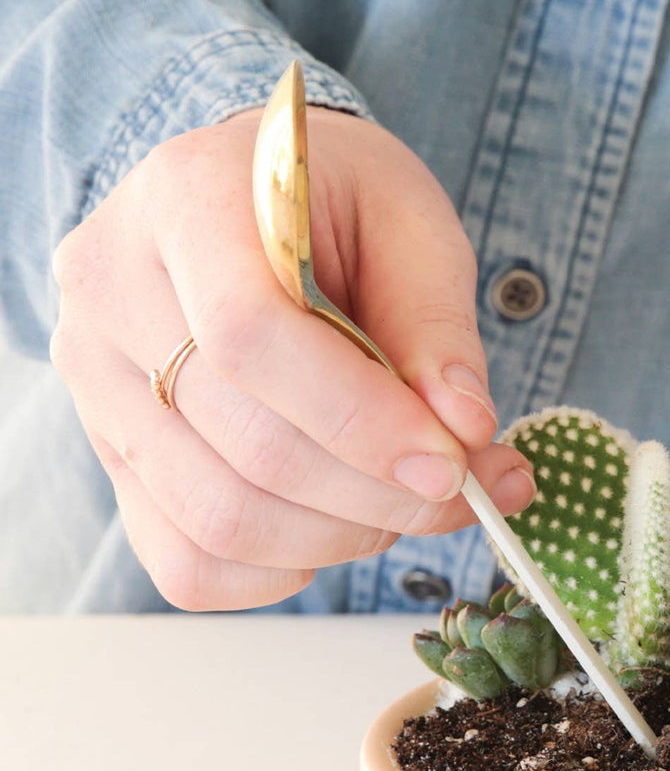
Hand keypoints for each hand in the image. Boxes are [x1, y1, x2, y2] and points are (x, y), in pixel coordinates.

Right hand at [50, 107, 532, 609]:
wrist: (249, 200)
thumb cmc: (336, 205)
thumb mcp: (411, 224)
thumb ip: (439, 324)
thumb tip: (465, 430)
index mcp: (185, 199)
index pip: (250, 336)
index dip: (362, 420)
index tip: (454, 464)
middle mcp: (112, 294)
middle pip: (248, 446)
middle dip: (382, 495)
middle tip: (472, 491)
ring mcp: (96, 386)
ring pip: (220, 519)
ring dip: (345, 537)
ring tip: (411, 500)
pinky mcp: (112, 459)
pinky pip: (188, 563)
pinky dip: (283, 570)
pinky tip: (339, 525)